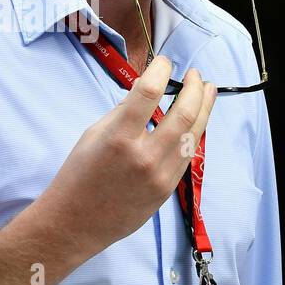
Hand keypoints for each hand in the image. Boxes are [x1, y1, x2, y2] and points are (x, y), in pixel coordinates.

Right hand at [34, 56, 217, 257]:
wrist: (76, 223)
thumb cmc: (79, 176)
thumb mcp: (93, 135)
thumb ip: (123, 113)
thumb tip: (148, 91)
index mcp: (119, 138)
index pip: (149, 93)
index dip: (161, 70)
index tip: (165, 62)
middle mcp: (145, 157)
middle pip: (184, 113)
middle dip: (195, 89)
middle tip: (197, 75)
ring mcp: (161, 176)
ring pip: (193, 134)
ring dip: (204, 109)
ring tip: (208, 91)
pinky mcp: (168, 190)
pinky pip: (186, 154)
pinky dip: (192, 132)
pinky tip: (196, 120)